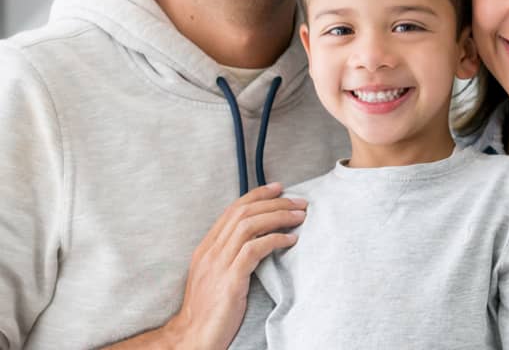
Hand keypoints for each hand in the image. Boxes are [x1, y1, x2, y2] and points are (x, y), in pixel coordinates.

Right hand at [151, 183, 305, 349]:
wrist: (193, 336)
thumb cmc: (210, 309)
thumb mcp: (218, 276)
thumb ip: (231, 256)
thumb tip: (258, 239)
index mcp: (206, 248)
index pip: (232, 211)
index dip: (257, 195)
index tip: (279, 188)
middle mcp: (209, 252)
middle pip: (242, 213)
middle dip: (274, 202)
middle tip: (299, 201)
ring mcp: (218, 265)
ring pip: (249, 226)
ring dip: (278, 216)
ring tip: (300, 216)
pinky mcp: (229, 280)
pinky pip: (254, 249)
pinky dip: (275, 240)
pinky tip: (291, 240)